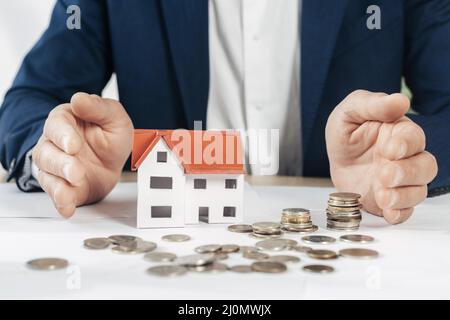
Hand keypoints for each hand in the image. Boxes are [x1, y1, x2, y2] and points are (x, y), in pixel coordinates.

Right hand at [32, 92, 132, 216]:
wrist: (113, 162)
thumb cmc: (110, 137)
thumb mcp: (114, 118)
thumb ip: (99, 108)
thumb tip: (78, 99)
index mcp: (65, 122)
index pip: (56, 125)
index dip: (63, 136)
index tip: (73, 145)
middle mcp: (55, 144)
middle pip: (46, 152)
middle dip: (61, 163)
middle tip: (76, 170)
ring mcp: (55, 167)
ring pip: (47, 174)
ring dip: (59, 182)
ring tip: (76, 183)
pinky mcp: (62, 187)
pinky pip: (55, 195)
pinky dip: (61, 202)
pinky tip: (68, 207)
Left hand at [326, 90, 437, 223]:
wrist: (335, 160)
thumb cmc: (346, 133)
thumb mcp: (349, 112)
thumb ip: (372, 105)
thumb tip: (400, 101)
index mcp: (399, 133)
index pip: (414, 138)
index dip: (405, 144)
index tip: (390, 148)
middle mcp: (406, 158)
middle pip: (425, 166)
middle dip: (407, 172)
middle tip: (385, 173)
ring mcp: (400, 181)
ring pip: (419, 190)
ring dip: (403, 195)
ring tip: (382, 195)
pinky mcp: (391, 200)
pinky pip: (405, 211)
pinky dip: (400, 213)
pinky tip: (388, 211)